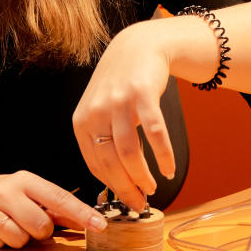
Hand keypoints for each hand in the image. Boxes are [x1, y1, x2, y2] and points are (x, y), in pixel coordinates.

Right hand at [0, 170, 107, 249]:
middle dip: (39, 232)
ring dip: (18, 240)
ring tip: (9, 227)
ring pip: (18, 239)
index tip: (100, 226)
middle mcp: (5, 190)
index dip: (81, 214)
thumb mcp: (31, 194)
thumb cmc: (7, 197)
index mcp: (25, 180)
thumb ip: (59, 209)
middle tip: (28, 224)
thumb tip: (91, 222)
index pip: (59, 198)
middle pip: (40, 226)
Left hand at [72, 23, 176, 209]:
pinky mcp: (142, 94)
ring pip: (129, 152)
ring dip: (142, 176)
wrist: (137, 47)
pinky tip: (168, 168)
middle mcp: (97, 112)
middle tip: (140, 203)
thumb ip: (103, 140)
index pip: (94, 164)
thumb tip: (115, 180)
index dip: (111, 187)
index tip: (125, 201)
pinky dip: (163, 155)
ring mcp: (119, 102)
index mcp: (82, 120)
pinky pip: (154, 133)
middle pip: (110, 162)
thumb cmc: (119, 85)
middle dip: (126, 188)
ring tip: (152, 188)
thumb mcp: (100, 111)